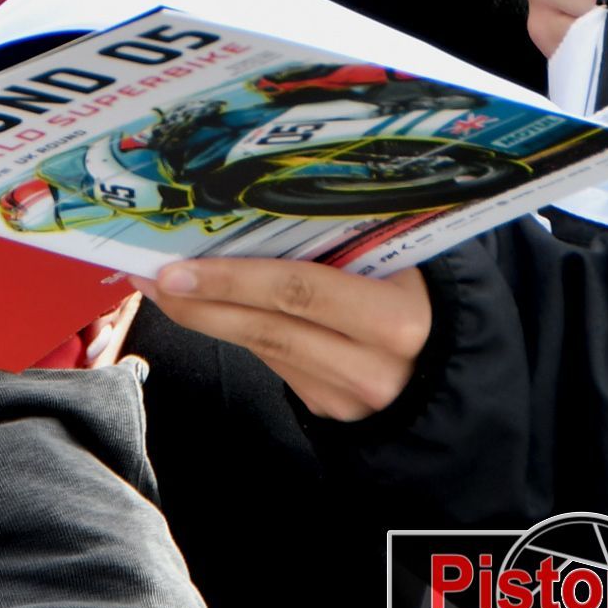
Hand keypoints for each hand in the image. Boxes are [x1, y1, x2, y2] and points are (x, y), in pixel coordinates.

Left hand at [146, 255, 431, 420]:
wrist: (459, 365)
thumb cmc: (424, 287)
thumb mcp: (403, 256)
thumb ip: (347, 238)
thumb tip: (257, 197)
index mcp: (395, 317)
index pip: (300, 292)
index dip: (233, 280)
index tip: (177, 265)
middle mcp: (371, 365)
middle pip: (268, 328)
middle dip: (199, 301)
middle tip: (148, 271)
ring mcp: (347, 396)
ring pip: (262, 348)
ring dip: (204, 316)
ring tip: (159, 283)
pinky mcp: (328, 410)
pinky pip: (274, 361)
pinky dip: (234, 330)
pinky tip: (202, 306)